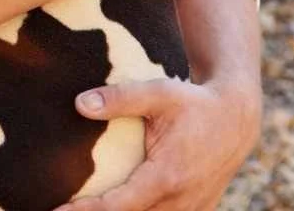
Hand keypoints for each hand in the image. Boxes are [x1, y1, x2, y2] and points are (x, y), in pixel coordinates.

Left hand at [55, 77, 261, 210]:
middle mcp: (180, 201)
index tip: (56, 210)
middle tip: (61, 209)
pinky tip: (118, 206)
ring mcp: (191, 209)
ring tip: (83, 209)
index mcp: (167, 177)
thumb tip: (79, 104)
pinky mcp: (197, 210)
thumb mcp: (158, 93)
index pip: (117, 206)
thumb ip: (119, 98)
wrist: (237, 118)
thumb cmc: (195, 103)